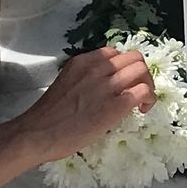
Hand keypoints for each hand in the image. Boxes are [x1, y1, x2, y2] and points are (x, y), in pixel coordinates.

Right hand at [18, 45, 156, 164]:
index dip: (123, 67)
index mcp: (83, 62)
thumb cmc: (48, 116)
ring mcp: (107, 86)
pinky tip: (141, 111)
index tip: (121, 82)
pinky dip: (149, 99)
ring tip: (141, 102)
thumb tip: (104, 87)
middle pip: (134, 58)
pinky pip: (143, 91)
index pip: (114, 53)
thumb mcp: (67, 83)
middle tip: (136, 91)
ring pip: (142, 70)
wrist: (37, 134)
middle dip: (140, 74)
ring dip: (148, 85)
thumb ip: (86, 79)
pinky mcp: (115, 106)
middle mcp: (97, 68)